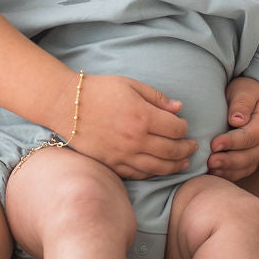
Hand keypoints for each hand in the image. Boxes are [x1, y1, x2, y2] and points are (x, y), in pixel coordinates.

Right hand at [69, 75, 195, 178]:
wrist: (66, 105)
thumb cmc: (99, 90)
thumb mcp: (131, 85)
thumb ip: (157, 97)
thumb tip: (179, 108)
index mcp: (143, 116)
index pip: (176, 129)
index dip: (185, 128)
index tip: (184, 126)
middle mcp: (136, 138)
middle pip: (171, 150)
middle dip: (186, 149)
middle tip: (192, 147)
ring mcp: (123, 154)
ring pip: (158, 167)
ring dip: (175, 166)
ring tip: (183, 162)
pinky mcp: (112, 164)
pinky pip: (138, 174)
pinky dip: (153, 173)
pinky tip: (160, 169)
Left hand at [207, 79, 258, 181]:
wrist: (248, 97)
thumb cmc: (244, 91)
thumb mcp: (244, 90)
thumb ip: (241, 102)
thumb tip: (237, 120)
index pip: (252, 136)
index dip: (233, 142)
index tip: (214, 144)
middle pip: (251, 156)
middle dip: (230, 160)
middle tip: (210, 161)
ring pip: (247, 166)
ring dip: (229, 170)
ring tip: (210, 168)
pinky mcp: (251, 158)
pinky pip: (243, 171)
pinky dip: (229, 174)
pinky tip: (214, 172)